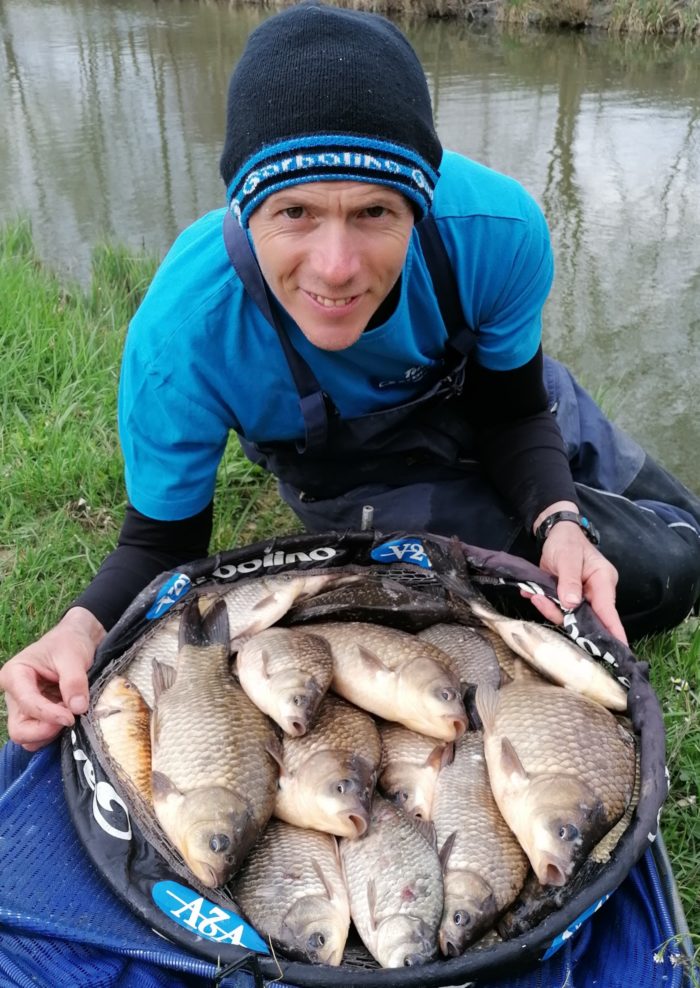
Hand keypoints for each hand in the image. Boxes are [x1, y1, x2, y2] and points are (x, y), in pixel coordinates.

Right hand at [0, 607, 104, 750]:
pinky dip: (55, 733)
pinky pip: (41, 736)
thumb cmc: (68, 643)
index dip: (49, 715)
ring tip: (71, 714)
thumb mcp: (73, 656)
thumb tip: (77, 708)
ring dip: (51, 733)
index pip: (27, 703)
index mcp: (15, 675)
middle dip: (44, 731)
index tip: (71, 717)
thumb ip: (74, 681)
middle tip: (70, 720)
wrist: (75, 641)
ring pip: (29, 738)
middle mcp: (14, 696)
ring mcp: (24, 709)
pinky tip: (70, 716)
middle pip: (19, 730)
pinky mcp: (36, 717)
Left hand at [526, 502, 627, 643]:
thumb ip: (569, 580)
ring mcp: (582, 597)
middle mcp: (596, 592)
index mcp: (603, 581)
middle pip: (585, 617)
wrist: (555, 535)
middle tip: (541, 601)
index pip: (608, 610)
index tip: (618, 650)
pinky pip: (559, 609)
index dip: (612, 630)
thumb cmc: (567, 542)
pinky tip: (533, 593)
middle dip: (563, 616)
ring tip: (535, 594)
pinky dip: (545, 604)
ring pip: (569, 615)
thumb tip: (571, 604)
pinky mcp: (568, 599)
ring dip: (549, 607)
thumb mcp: (567, 558)